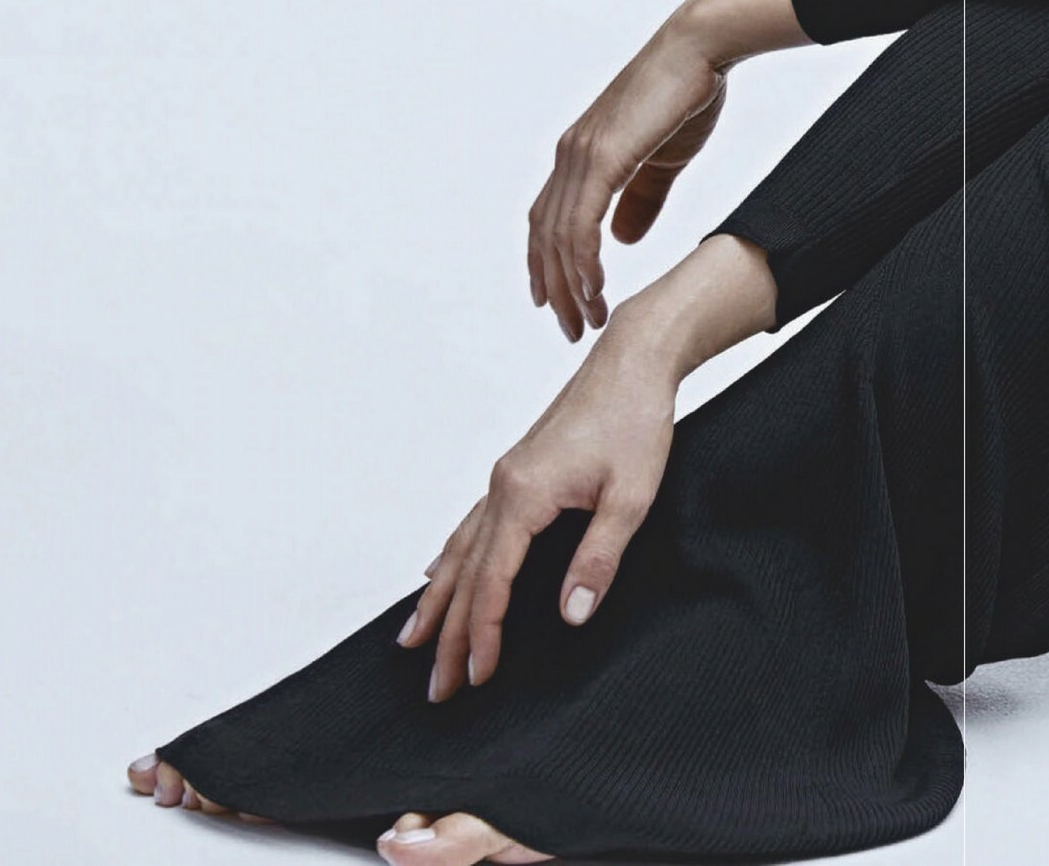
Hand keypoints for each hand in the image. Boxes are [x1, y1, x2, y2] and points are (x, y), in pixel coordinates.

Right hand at [400, 311, 679, 702]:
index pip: (493, 583)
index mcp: (524, 496)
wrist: (634, 361)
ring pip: (460, 549)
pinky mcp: (519, 470)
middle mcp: (504, 487)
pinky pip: (473, 525)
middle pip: (466, 574)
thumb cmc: (636, 421)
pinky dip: (452, 557)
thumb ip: (598, 558)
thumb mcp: (631, 497)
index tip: (478, 677)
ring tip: (412, 640)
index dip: (483, 634)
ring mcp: (507, 477)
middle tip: (435, 687)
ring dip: (439, 599)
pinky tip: (438, 572)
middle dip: (448, 634)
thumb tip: (570, 615)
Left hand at [528, 8, 728, 340]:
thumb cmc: (687, 93)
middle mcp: (570, 156)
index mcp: (580, 155)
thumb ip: (641, 200)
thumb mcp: (663, 160)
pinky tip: (595, 289)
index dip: (548, 265)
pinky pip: (580, 223)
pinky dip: (582, 262)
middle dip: (556, 289)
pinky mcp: (601, 156)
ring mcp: (581, 155)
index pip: (549, 221)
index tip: (560, 304)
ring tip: (588, 320)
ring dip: (570, 286)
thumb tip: (623, 239)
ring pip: (558, 237)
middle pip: (544, 237)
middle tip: (574, 330)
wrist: (701, 48)